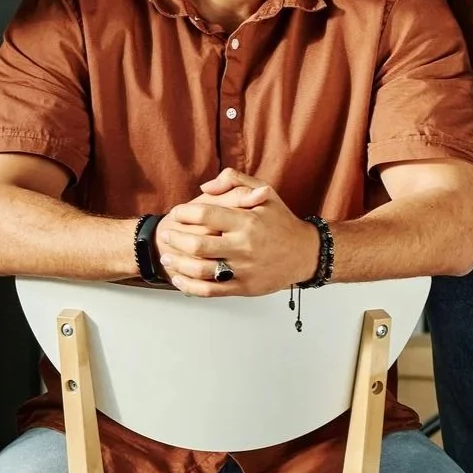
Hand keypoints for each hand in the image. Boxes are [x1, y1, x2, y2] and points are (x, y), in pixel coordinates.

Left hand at [154, 168, 319, 296]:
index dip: (184, 213)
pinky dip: (190, 286)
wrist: (306, 253)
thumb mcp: (265, 192)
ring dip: (178, 264)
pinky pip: (210, 290)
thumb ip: (235, 181)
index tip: (176, 213)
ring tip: (167, 257)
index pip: (206, 214)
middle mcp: (244, 246)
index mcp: (247, 221)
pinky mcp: (244, 287)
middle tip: (166, 235)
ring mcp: (243, 269)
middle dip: (175, 239)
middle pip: (198, 244)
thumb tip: (205, 187)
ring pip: (201, 270)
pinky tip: (179, 279)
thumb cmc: (281, 223)